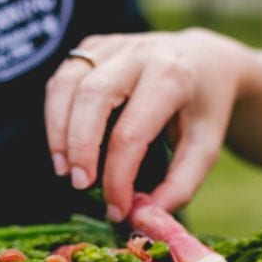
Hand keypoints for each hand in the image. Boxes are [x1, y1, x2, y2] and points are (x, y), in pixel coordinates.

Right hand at [45, 28, 250, 220]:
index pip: (131, 132)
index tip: (116, 209)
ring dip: (58, 132)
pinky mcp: (93, 46)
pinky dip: (55, 114)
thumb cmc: (203, 109)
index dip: (117, 177)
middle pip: (93, 97)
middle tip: (79, 185)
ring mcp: (113, 45)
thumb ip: (180, 186)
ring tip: (64, 170)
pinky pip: (62, 78)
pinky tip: (64, 145)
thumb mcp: (206, 148)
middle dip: (79, 146)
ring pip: (68, 84)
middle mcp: (140, 53)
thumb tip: (143, 217)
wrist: (206, 60)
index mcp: (173, 77)